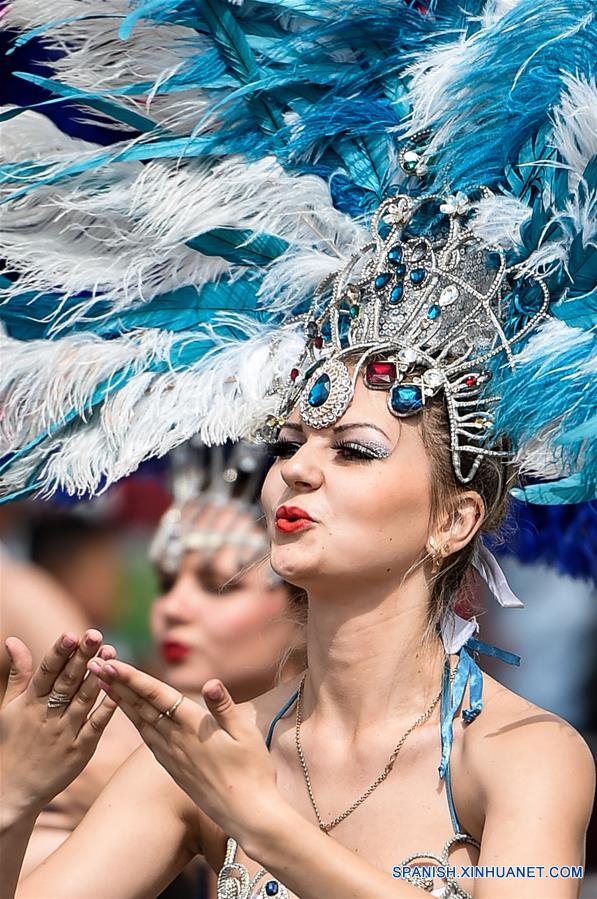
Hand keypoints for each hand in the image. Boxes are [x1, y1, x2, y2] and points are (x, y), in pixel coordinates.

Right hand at [0, 630, 117, 821]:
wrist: (12, 791)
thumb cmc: (11, 742)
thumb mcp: (9, 707)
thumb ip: (19, 673)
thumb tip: (14, 639)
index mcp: (29, 703)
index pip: (46, 672)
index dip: (59, 653)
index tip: (71, 634)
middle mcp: (47, 716)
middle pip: (68, 682)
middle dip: (82, 657)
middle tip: (96, 634)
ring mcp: (64, 734)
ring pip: (84, 700)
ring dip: (98, 676)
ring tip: (111, 653)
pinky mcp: (79, 751)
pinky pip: (95, 726)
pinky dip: (106, 708)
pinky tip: (119, 691)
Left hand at [88, 658, 281, 843]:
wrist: (246, 815)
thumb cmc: (252, 771)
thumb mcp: (245, 735)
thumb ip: (225, 707)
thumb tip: (211, 682)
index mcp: (194, 726)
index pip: (157, 696)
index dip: (133, 678)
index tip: (111, 664)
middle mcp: (176, 739)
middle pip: (140, 706)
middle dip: (116, 684)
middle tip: (93, 666)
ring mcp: (172, 755)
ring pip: (139, 722)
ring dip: (120, 701)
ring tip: (102, 684)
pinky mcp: (173, 767)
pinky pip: (147, 738)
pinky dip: (134, 721)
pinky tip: (129, 714)